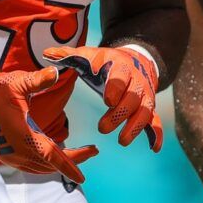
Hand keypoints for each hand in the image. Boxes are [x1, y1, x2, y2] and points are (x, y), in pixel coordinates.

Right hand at [0, 69, 97, 182]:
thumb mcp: (16, 83)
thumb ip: (38, 80)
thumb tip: (56, 72)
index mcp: (23, 137)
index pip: (52, 157)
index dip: (70, 165)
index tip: (84, 173)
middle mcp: (17, 151)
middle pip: (50, 165)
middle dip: (72, 161)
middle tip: (90, 152)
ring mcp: (11, 156)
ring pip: (40, 168)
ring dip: (58, 164)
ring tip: (77, 155)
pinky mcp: (6, 156)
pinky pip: (30, 166)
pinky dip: (44, 164)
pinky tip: (53, 156)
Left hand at [42, 44, 163, 150]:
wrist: (136, 59)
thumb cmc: (106, 61)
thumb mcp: (88, 55)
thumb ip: (68, 56)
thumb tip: (46, 54)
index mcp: (121, 66)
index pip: (121, 76)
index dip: (116, 88)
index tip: (107, 100)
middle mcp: (137, 81)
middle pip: (133, 97)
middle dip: (120, 113)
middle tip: (103, 128)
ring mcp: (145, 95)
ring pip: (146, 111)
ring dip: (136, 126)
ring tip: (122, 141)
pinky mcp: (149, 107)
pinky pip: (156, 121)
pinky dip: (156, 134)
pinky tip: (154, 148)